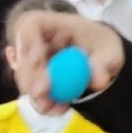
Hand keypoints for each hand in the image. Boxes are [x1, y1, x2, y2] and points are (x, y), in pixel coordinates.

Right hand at [8, 11, 125, 112]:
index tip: (37, 60)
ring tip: (57, 107)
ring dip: (36, 95)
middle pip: (22, 55)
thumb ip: (103, 64)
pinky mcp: (36, 81)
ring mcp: (33, 62)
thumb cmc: (102, 45)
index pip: (31, 24)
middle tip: (42, 94)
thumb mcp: (109, 51)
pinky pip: (33, 92)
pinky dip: (43, 103)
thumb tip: (97, 81)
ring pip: (24, 77)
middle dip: (30, 76)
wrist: (102, 59)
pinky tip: (59, 108)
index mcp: (53, 24)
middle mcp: (37, 41)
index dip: (28, 41)